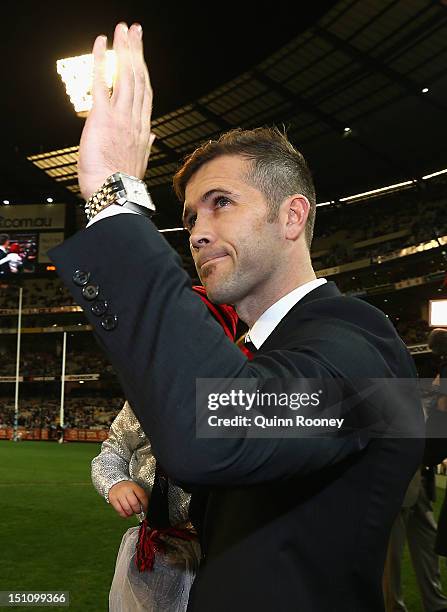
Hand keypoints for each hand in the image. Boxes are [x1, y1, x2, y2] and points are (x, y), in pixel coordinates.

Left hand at [78, 22, 154, 200]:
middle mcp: (135, 119)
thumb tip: (153, 136)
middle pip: (139, 78)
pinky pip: (102, 82)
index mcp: (143, 129)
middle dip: (137, 51)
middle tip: (135, 30)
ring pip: (126, 75)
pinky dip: (102, 60)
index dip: (144, 71)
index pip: (145, 93)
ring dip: (124, 49)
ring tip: (123, 29)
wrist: (114, 194)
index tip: (142, 55)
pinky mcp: (102, 117)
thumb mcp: (139, 163)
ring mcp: (121, 117)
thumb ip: (145, 145)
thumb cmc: (122, 184)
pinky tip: (102, 42)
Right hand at [108, 480, 148, 517]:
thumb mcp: (135, 488)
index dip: (145, 504)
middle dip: (137, 510)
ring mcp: (119, 495)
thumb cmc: (127, 487)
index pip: (142, 496)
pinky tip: (126, 514)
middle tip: (138, 511)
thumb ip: (140, 496)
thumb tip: (145, 506)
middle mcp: (126, 490)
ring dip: (131, 513)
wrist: (115, 483)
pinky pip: (119, 510)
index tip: (145, 508)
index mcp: (134, 486)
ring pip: (127, 508)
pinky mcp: (113, 500)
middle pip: (134, 503)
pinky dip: (124, 514)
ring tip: (132, 512)